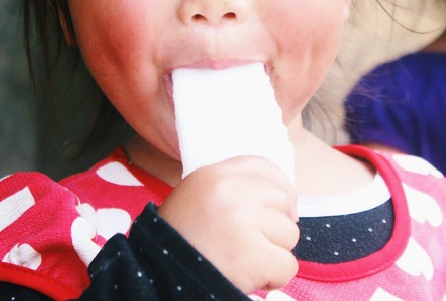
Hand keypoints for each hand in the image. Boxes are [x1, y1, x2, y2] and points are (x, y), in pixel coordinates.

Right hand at [157, 155, 298, 293]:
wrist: (156, 279)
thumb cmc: (179, 243)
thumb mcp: (194, 199)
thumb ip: (230, 191)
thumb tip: (280, 199)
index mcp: (213, 176)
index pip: (263, 167)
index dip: (279, 187)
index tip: (282, 208)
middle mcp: (230, 192)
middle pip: (281, 201)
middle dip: (274, 227)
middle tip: (249, 244)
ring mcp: (243, 222)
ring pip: (289, 234)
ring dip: (273, 253)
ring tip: (243, 260)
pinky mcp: (254, 256)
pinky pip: (287, 266)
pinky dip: (274, 278)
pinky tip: (249, 277)